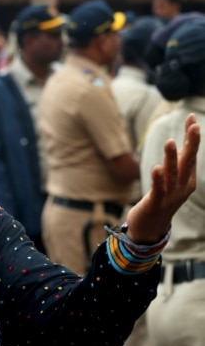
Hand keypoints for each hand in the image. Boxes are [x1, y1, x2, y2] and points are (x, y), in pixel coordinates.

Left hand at [126, 114, 199, 243]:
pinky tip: (156, 168)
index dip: (191, 137)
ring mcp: (170, 196)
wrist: (151, 227)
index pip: (190, 155)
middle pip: (187, 162)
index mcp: (186, 179)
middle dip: (191, 144)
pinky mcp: (156, 203)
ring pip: (172, 174)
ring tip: (170, 142)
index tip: (192, 118)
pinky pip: (158, 190)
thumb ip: (174, 163)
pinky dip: (158, 179)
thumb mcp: (170, 179)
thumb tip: (178, 143)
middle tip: (194, 127)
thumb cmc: (161, 199)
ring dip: (171, 158)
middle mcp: (182, 186)